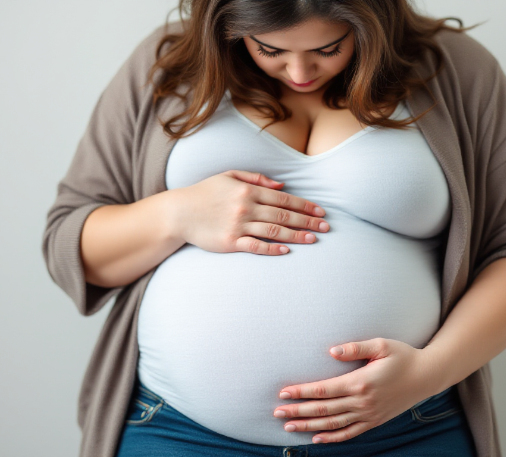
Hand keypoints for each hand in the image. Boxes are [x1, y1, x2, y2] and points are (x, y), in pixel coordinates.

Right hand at [171, 170, 329, 254]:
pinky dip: (272, 249)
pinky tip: (286, 250)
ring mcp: (238, 226)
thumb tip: (281, 185)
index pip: (283, 199)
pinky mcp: (230, 242)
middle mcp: (246, 208)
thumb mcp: (229, 176)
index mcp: (248, 191)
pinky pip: (256, 247)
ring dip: (296, 236)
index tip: (321, 212)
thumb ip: (256, 179)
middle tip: (326, 228)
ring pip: (274, 232)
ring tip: (313, 240)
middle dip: (307, 222)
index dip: (304, 206)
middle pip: (283, 216)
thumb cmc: (205, 193)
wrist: (179, 212)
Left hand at [273, 338, 443, 443]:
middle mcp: (362, 402)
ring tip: (289, 426)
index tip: (283, 394)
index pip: (324, 390)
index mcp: (361, 382)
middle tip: (277, 412)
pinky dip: (332, 438)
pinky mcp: (374, 421)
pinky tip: (317, 439)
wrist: (427, 376)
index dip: (302, 392)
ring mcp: (368, 414)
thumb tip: (331, 351)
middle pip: (323, 410)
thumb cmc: (403, 356)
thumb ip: (355, 347)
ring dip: (309, 427)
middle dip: (298, 411)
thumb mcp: (381, 344)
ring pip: (332, 424)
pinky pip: (350, 433)